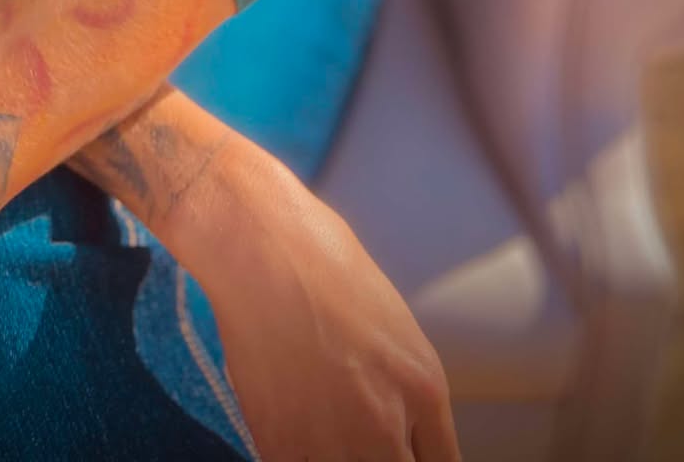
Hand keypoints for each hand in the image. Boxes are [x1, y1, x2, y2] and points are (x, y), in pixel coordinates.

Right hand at [174, 145, 461, 461]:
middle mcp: (387, 425)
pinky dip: (292, 451)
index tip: (401, 453)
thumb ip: (398, 385)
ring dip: (333, 455)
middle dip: (380, 458)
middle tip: (355, 434)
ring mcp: (334, 441)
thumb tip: (394, 424)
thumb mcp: (389, 321)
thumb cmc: (320, 258)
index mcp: (424, 388)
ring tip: (313, 414)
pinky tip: (285, 418)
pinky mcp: (281, 444)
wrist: (259, 242)